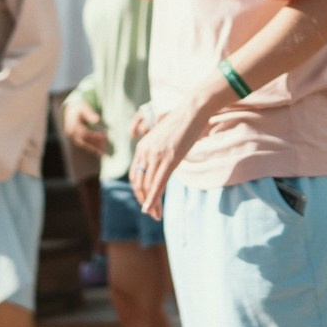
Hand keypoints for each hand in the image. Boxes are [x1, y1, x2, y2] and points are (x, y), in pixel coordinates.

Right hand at [63, 98, 109, 156]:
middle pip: (83, 140)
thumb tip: (97, 120)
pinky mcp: (76, 138)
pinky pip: (83, 144)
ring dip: (92, 148)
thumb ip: (89, 113)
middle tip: (105, 145)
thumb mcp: (84, 108)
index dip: (94, 135)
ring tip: (102, 153)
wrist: (70, 110)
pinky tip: (99, 151)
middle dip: (94, 143)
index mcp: (73, 124)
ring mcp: (73, 136)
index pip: (84, 132)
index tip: (104, 136)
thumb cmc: (79, 108)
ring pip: (83, 144)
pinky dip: (91, 147)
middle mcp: (71, 132)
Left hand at [128, 82, 224, 219]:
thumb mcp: (164, 138)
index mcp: (142, 147)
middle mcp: (145, 151)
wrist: (192, 110)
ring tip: (156, 215)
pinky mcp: (169, 158)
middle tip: (151, 213)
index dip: (138, 191)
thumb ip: (158, 151)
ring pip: (148, 186)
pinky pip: (158, 183)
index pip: (135, 175)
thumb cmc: (182, 123)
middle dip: (143, 201)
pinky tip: (152, 209)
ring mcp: (156, 155)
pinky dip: (153, 199)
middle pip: (139, 183)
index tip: (145, 202)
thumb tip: (162, 163)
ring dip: (151, 204)